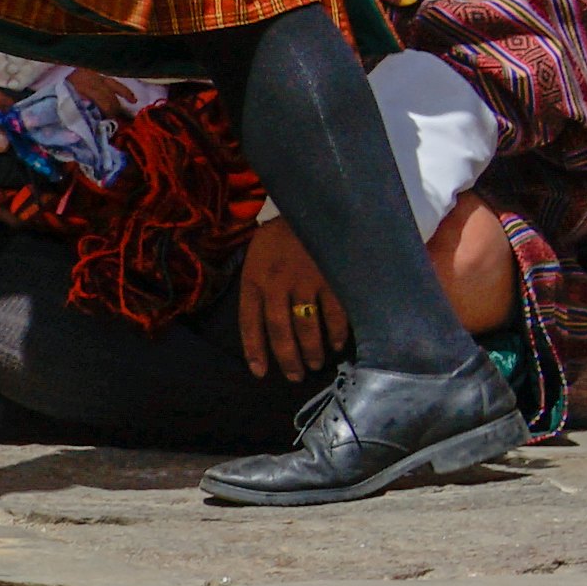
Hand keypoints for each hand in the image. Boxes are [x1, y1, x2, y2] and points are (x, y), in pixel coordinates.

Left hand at [230, 212, 346, 385]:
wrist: (310, 209)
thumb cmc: (280, 238)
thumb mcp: (257, 257)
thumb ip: (258, 288)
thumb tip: (262, 324)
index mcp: (254, 278)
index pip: (249, 322)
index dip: (254, 349)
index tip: (259, 372)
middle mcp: (277, 283)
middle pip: (280, 331)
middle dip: (287, 359)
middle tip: (295, 377)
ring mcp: (305, 282)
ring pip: (306, 328)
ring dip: (311, 352)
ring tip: (315, 365)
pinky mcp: (331, 280)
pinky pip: (334, 316)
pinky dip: (336, 335)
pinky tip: (337, 346)